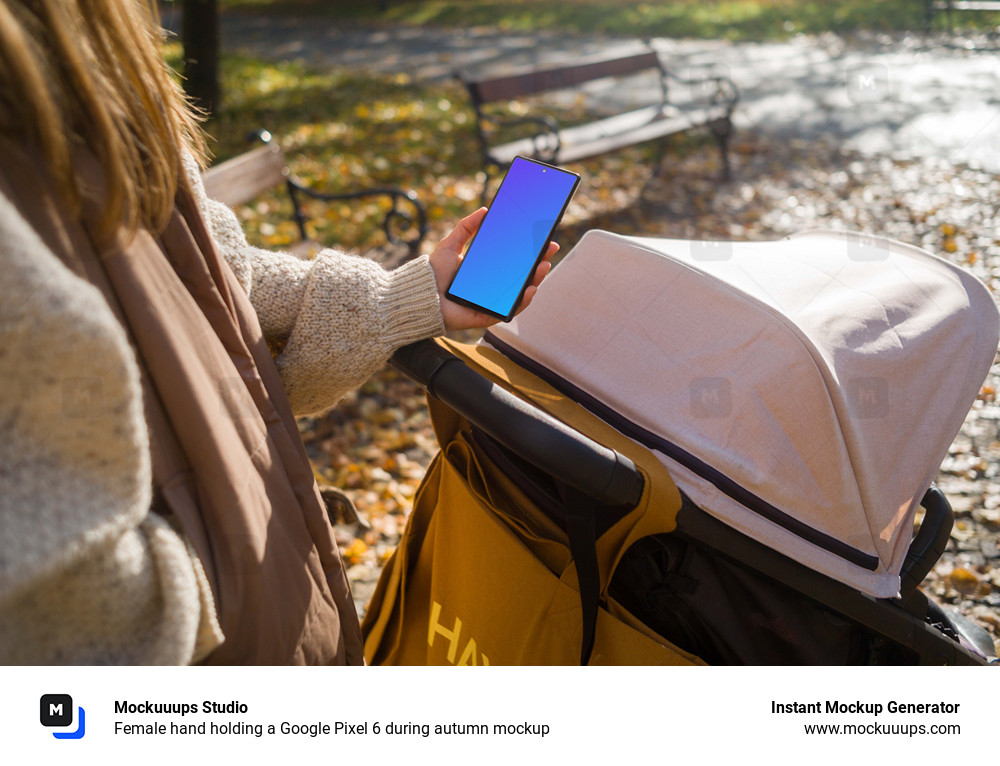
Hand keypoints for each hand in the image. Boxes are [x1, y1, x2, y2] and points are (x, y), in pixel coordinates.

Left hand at [427, 207, 558, 331]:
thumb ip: (466, 227)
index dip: (530, 251)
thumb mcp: (451, 244)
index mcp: (486, 271)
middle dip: (539, 263)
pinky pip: (510, 310)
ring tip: (543, 267)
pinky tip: (530, 288)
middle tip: (551, 249)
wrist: (420, 295)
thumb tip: (484, 210)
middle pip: (522, 276)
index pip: (514, 261)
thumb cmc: (433, 273)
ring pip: (521, 293)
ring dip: (536, 280)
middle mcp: (492, 287)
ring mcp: (492, 302)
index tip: (543, 238)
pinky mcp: (488, 315)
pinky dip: (522, 301)